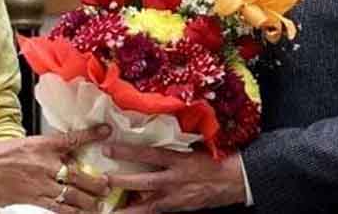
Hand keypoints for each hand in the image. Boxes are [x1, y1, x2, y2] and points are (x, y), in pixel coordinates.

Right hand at [0, 124, 111, 212]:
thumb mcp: (26, 143)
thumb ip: (46, 148)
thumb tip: (65, 151)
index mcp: (42, 145)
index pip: (71, 138)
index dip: (91, 134)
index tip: (105, 130)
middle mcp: (44, 164)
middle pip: (77, 173)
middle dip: (95, 181)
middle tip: (107, 185)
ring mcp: (40, 183)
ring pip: (71, 194)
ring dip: (87, 200)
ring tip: (98, 204)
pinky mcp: (33, 198)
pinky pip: (57, 207)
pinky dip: (70, 211)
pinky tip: (79, 213)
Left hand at [104, 144, 245, 213]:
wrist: (234, 181)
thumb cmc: (214, 160)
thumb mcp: (194, 147)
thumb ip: (173, 143)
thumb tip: (152, 132)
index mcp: (180, 161)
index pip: (150, 154)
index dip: (129, 151)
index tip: (109, 147)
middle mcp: (175, 181)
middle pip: (144, 182)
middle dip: (122, 181)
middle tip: (103, 179)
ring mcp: (176, 198)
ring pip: (147, 205)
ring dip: (127, 208)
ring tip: (108, 211)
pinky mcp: (178, 208)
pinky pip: (156, 211)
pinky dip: (142, 212)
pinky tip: (128, 213)